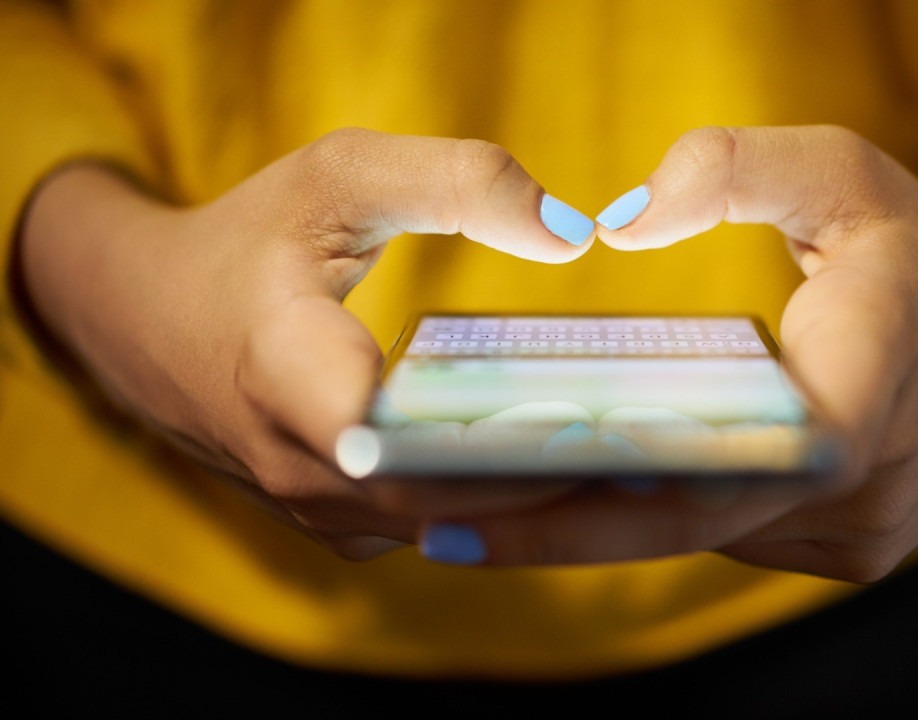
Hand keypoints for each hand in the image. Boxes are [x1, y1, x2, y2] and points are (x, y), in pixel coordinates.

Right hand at [17, 129, 594, 558]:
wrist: (144, 318)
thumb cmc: (248, 240)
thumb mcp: (340, 176)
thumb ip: (457, 182)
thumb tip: (573, 233)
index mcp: (285, 370)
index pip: (401, 441)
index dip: (503, 443)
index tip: (598, 424)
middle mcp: (297, 465)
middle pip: (447, 498)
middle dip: (554, 478)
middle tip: (663, 447)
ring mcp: (315, 508)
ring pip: (448, 525)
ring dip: (536, 499)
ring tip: (637, 460)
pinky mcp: (336, 523)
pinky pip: (433, 527)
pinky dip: (498, 504)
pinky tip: (568, 466)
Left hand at [415, 126, 917, 580]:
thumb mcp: (842, 173)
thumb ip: (733, 169)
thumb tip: (617, 221)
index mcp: (867, 385)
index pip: (724, 461)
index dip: (597, 492)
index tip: (479, 501)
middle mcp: (861, 488)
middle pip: (683, 521)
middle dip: (553, 525)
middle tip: (429, 519)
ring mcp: (856, 537)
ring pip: (699, 538)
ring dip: (594, 524)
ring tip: (474, 507)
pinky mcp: (847, 553)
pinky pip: (727, 536)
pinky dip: (652, 518)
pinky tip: (571, 496)